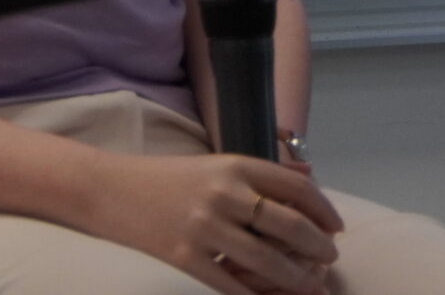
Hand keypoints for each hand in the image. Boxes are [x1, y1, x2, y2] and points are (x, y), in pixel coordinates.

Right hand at [76, 151, 342, 294]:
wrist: (108, 190)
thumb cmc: (166, 179)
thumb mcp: (215, 163)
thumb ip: (262, 172)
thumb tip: (309, 178)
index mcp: (235, 165)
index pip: (295, 188)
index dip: (324, 209)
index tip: (337, 228)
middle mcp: (224, 193)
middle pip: (289, 225)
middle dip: (318, 247)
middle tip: (331, 261)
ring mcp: (204, 227)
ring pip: (267, 260)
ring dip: (297, 279)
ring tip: (312, 288)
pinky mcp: (183, 258)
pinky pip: (230, 286)